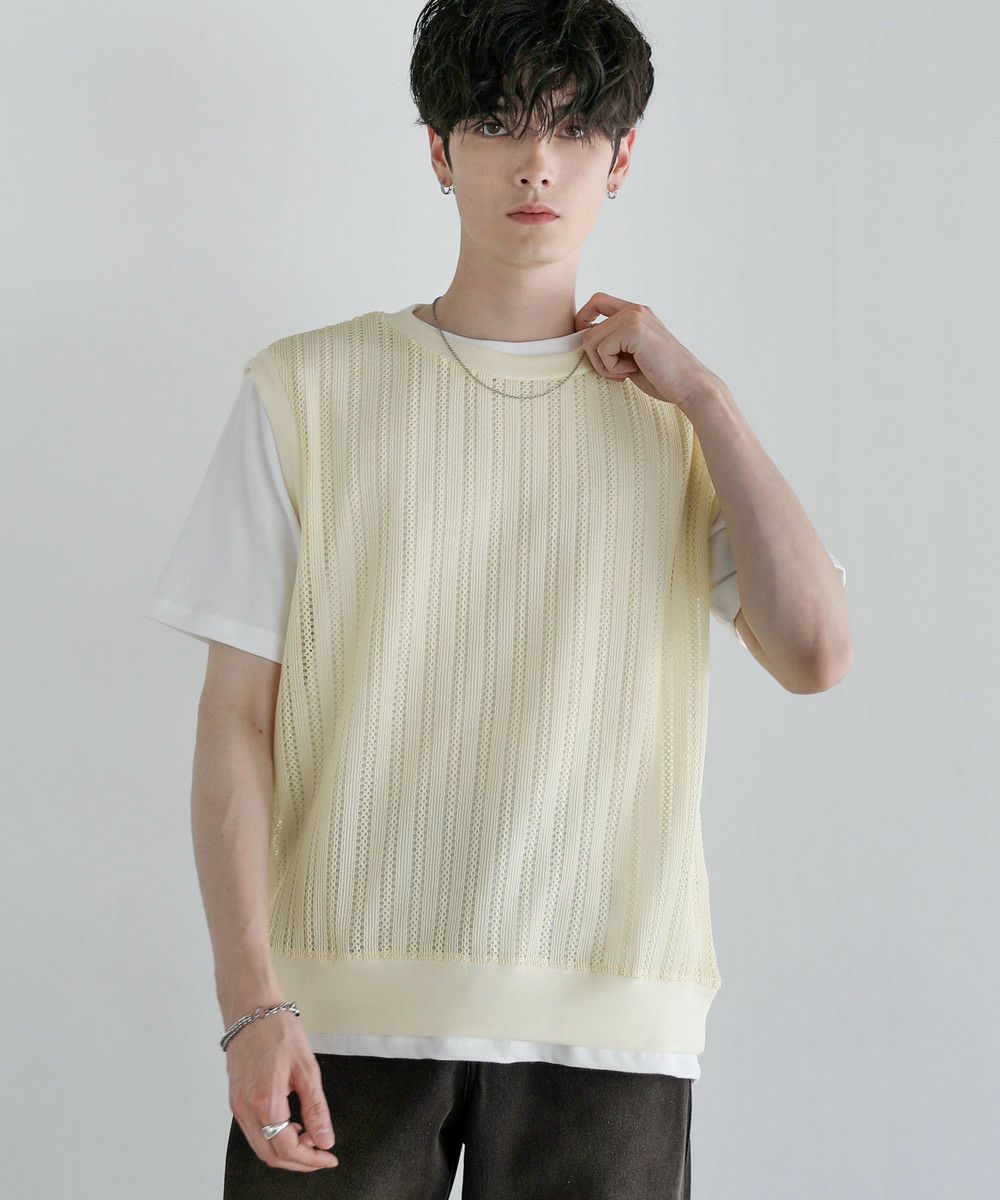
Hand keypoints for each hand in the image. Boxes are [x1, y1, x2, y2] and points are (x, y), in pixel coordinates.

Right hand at [225, 1011, 338, 1171]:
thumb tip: (324, 1138)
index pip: (287, 1148)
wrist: (251, 1011)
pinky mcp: (236, 1101)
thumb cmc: (277, 1030)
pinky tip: (290, 1125)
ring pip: (260, 1148)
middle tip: (321, 1154)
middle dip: (299, 1162)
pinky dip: (273, 1138)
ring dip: (286, 1151)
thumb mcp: (306, 1067)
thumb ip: (316, 1108)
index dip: (311, 1160)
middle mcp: (246, 1108)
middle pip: (271, 1156)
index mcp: (265, 1100)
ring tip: (309, 1137)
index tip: (328, 1158)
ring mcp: (238, 1106)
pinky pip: (254, 1133)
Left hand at [574, 292, 723, 410]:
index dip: (583, 320)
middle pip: (588, 326)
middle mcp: (635, 310)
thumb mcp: (631, 355)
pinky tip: (632, 371)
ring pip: (591, 340)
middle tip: (614, 370)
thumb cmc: (662, 376)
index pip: (597, 301)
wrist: (690, 386)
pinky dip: (611, 368)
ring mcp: (635, 317)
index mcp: (636, 313)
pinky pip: (602, 349)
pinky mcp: (634, 330)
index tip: (590, 347)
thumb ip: (612, 343)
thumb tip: (583, 341)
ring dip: (603, 364)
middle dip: (593, 354)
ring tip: (625, 372)